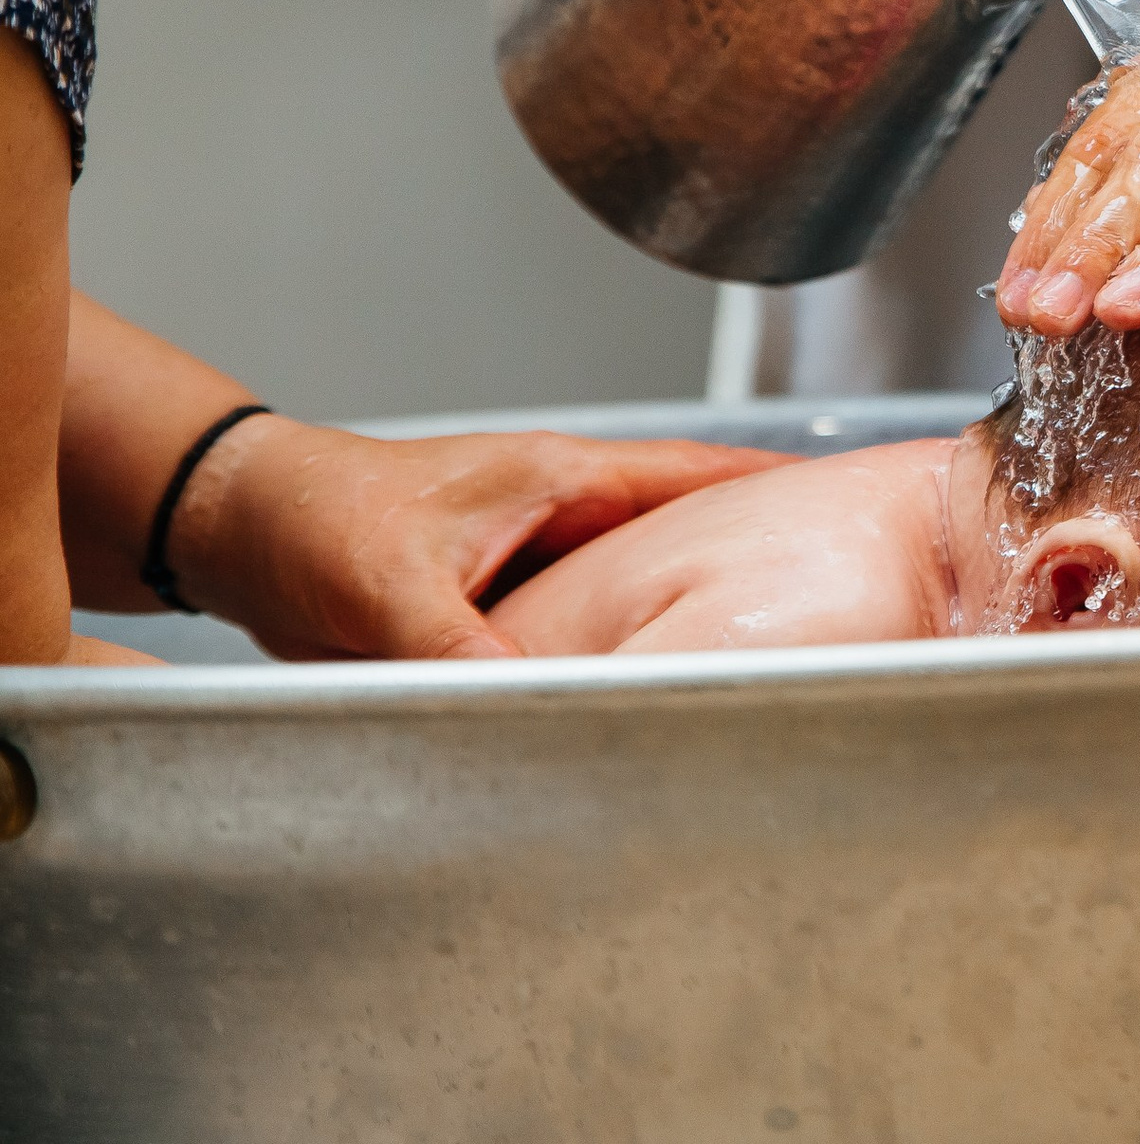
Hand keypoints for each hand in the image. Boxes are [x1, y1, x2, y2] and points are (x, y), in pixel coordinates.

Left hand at [167, 418, 794, 660]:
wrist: (242, 527)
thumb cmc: (313, 518)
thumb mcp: (392, 590)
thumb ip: (465, 653)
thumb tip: (537, 714)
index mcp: (563, 477)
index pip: (700, 470)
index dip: (778, 485)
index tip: (852, 501)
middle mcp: (564, 509)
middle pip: (690, 530)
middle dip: (758, 554)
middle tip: (831, 589)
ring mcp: (540, 552)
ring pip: (645, 582)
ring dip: (692, 608)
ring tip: (763, 647)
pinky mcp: (508, 599)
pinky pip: (595, 625)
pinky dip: (629, 648)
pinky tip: (651, 689)